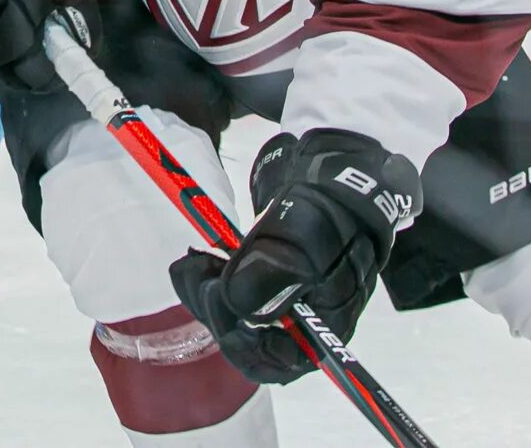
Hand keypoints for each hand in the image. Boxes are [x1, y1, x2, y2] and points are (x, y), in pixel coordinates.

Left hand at [168, 129, 420, 384]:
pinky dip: (211, 281)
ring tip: (193, 260)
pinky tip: (200, 260)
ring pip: (235, 318)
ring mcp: (285, 302)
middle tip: (193, 267)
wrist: (337, 169)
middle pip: (250, 340)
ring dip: (206, 293)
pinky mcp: (266, 281)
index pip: (278, 361)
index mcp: (325, 322)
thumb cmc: (330, 204)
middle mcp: (304, 322)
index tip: (213, 298)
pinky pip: (232, 296)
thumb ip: (274, 270)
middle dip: (214, 307)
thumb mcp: (305, 231)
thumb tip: (236, 304)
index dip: (239, 340)